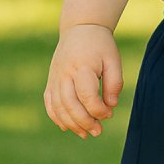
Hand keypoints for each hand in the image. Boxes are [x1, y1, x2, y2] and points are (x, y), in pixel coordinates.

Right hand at [44, 24, 123, 138]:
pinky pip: (49, 102)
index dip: (98, 110)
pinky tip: (67, 127)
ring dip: (71, 123)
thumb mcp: (113, 59)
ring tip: (85, 134)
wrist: (80, 28)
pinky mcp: (51, 80)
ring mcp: (55, 78)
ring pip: (58, 106)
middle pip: (70, 104)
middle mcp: (65, 73)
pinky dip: (56, 117)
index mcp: (82, 67)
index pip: (87, 95)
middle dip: (84, 122)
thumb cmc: (101, 45)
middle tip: (98, 132)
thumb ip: (114, 83)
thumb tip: (111, 106)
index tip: (109, 114)